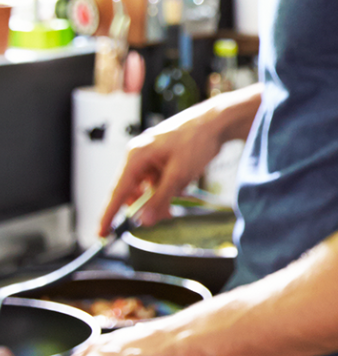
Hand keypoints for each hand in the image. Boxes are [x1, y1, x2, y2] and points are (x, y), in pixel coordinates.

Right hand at [98, 85, 261, 234]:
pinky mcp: (162, 158)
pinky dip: (168, 187)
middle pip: (133, 191)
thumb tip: (144, 220)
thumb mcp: (179, 174)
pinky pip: (158, 179)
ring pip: (148, 187)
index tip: (100, 234)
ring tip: (179, 199)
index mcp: (137, 156)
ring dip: (160, 197)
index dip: (108, 214)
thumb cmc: (198, 140)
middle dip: (147, 206)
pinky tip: (183, 186)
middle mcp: (139, 155)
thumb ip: (160, 198)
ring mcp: (151, 156)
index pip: (117, 191)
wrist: (218, 122)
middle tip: (166, 215)